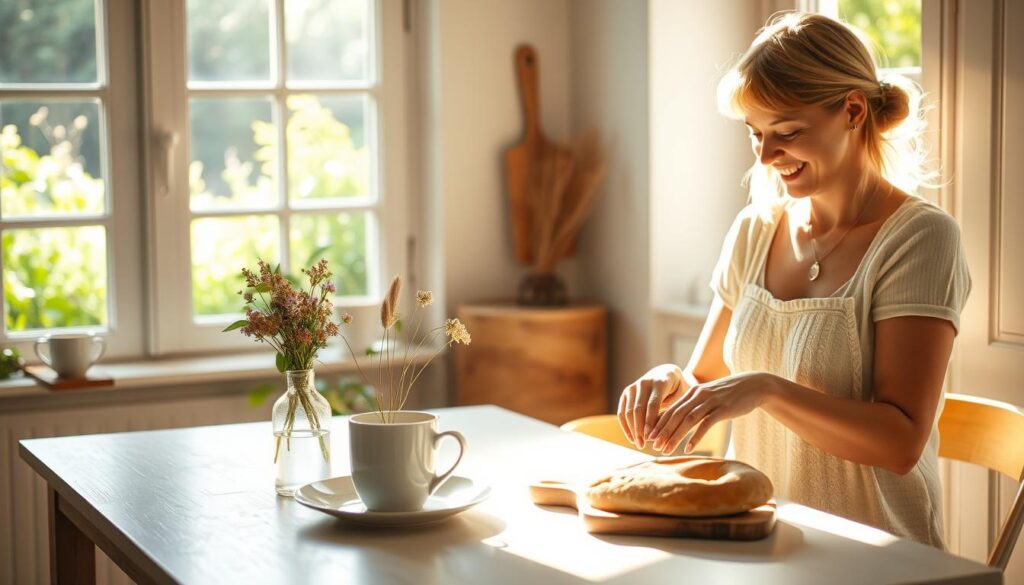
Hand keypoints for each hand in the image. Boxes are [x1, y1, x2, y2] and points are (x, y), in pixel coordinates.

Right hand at [617, 364, 687, 448]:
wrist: (665, 373)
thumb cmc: (678, 390)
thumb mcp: (681, 397)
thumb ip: (674, 411)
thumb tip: (665, 434)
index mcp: (660, 382)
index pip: (653, 404)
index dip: (650, 422)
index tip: (651, 439)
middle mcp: (644, 382)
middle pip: (638, 409)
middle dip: (640, 429)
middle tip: (643, 445)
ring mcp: (633, 387)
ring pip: (628, 411)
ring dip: (632, 429)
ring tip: (638, 444)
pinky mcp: (626, 392)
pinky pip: (622, 411)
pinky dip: (625, 426)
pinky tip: (631, 438)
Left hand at [648, 371, 776, 453]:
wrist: (754, 385)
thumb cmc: (730, 394)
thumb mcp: (710, 396)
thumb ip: (696, 404)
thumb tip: (682, 417)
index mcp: (693, 392)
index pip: (671, 409)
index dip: (659, 423)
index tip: (650, 436)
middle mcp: (698, 395)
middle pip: (675, 415)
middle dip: (663, 431)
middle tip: (653, 445)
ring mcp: (710, 402)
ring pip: (687, 420)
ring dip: (675, 436)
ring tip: (666, 449)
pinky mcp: (722, 409)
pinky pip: (705, 425)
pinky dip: (695, 438)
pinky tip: (688, 449)